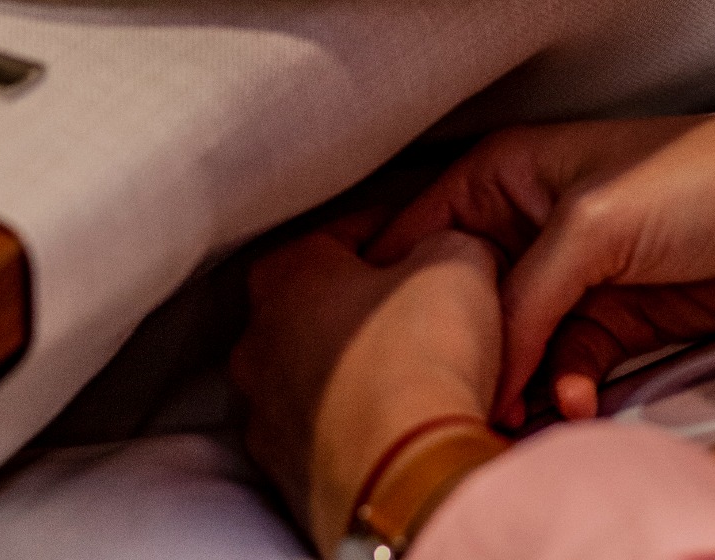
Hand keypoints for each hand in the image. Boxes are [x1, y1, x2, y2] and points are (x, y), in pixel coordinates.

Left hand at [230, 220, 500, 555]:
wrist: (407, 479)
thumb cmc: (419, 358)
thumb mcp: (457, 261)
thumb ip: (446, 240)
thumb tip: (451, 251)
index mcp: (285, 273)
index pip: (343, 234)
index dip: (394, 237)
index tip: (425, 251)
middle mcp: (257, 341)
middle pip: (321, 307)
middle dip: (368, 310)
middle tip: (422, 317)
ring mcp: (264, 416)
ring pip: (317, 376)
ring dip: (358, 375)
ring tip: (415, 382)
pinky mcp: (285, 477)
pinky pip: (325, 438)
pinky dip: (355, 431)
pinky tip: (398, 432)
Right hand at [370, 85, 714, 423]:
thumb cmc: (709, 178)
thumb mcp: (594, 224)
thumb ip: (527, 292)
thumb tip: (489, 364)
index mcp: (510, 169)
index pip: (423, 227)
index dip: (400, 283)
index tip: (381, 339)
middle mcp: (534, 218)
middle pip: (468, 294)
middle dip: (463, 346)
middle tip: (456, 393)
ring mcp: (579, 273)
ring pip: (518, 340)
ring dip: (518, 379)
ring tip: (520, 413)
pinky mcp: (622, 318)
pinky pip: (569, 364)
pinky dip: (567, 389)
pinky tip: (576, 404)